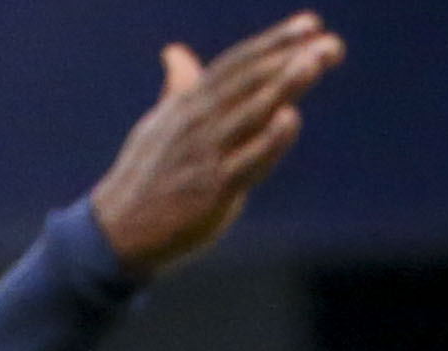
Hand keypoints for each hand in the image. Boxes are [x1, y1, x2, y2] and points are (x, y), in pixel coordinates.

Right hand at [88, 16, 345, 275]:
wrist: (119, 229)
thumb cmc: (147, 175)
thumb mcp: (162, 123)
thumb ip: (180, 88)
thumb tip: (176, 52)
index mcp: (190, 103)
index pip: (238, 64)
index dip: (274, 42)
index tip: (311, 24)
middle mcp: (199, 120)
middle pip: (249, 80)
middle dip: (288, 56)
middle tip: (328, 40)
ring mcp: (206, 153)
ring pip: (251, 111)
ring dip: (284, 85)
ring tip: (315, 62)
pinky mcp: (212, 189)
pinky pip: (245, 161)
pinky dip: (268, 140)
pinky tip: (291, 119)